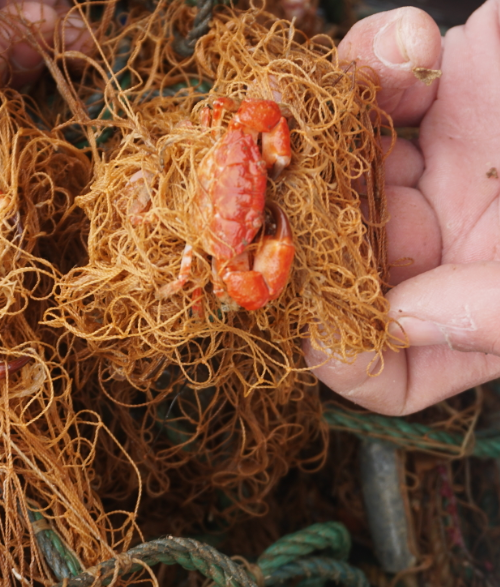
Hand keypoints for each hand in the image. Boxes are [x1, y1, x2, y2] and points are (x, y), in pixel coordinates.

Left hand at [304, 2, 499, 414]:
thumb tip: (399, 318)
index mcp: (474, 319)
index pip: (383, 369)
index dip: (344, 359)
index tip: (316, 331)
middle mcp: (443, 249)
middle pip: (333, 255)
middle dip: (299, 227)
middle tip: (277, 196)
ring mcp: (440, 169)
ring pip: (334, 163)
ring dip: (320, 132)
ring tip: (331, 106)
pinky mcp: (452, 89)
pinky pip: (377, 79)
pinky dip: (376, 59)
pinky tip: (410, 52)